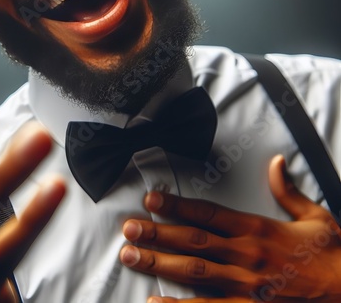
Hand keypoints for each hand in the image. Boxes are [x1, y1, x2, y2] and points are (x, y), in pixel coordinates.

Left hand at [120, 155, 340, 301]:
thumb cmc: (333, 257)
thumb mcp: (315, 218)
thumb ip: (288, 190)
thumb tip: (275, 162)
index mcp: (258, 229)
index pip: (208, 213)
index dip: (177, 205)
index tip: (152, 199)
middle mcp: (247, 255)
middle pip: (193, 241)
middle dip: (157, 233)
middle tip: (128, 228)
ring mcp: (247, 286)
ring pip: (195, 272)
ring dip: (160, 263)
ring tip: (131, 256)